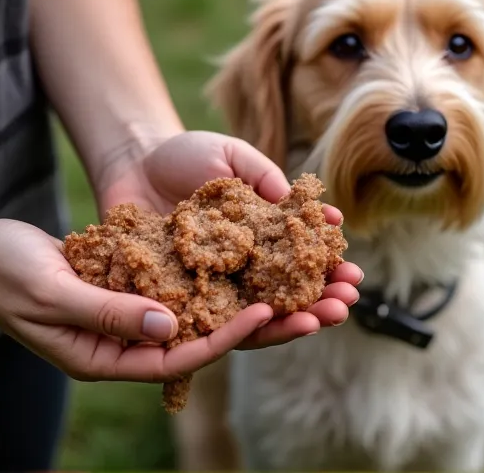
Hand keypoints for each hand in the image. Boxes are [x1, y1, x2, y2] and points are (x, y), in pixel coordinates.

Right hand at [0, 218, 310, 382]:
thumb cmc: (5, 273)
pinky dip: (222, 275)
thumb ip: (107, 312)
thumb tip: (168, 327)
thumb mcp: (52, 291)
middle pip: (207, 337)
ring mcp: (134, 313)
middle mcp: (129, 340)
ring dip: (255, 297)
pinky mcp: (138, 285)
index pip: (180, 353)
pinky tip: (260, 261)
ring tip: (307, 284)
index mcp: (106, 356)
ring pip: (205, 311)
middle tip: (317, 308)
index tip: (270, 312)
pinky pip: (188, 285)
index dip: (226, 336)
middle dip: (264, 325)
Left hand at [96, 130, 361, 347]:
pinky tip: (272, 323)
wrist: (132, 164)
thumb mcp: (232, 157)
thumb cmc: (186, 157)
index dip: (327, 263)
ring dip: (296, 319)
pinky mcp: (184, 301)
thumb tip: (298, 203)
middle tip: (348, 299)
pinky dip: (245, 327)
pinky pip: (215, 321)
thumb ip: (263, 176)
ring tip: (326, 319)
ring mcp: (215, 286)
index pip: (301, 256)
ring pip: (260, 314)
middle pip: (288, 290)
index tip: (351, 266)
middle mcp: (243, 266)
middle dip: (323, 296)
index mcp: (262, 235)